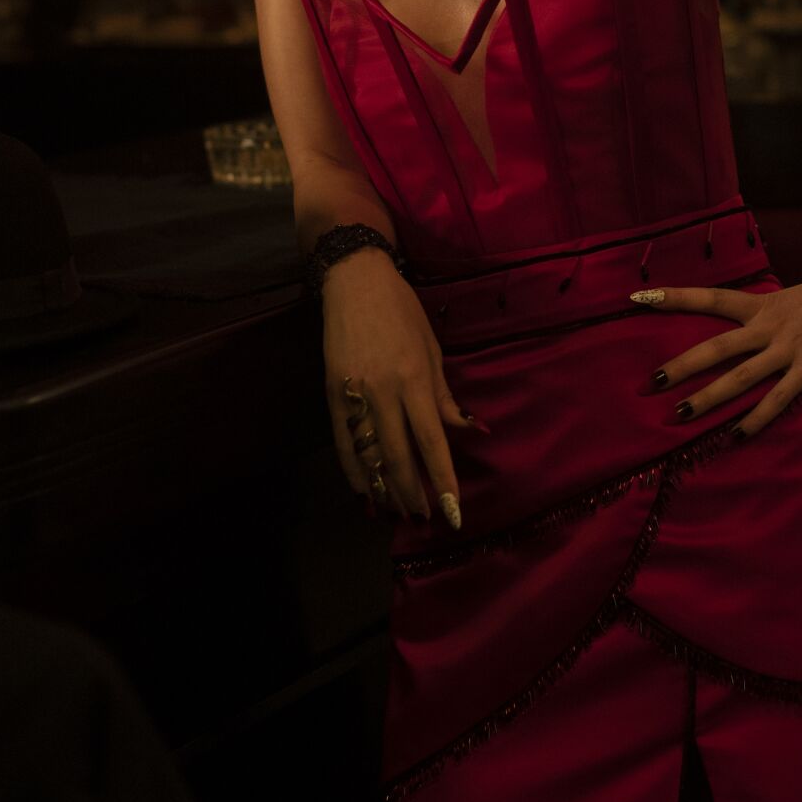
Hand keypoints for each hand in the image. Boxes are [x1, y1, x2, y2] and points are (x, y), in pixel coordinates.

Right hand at [321, 248, 485, 524]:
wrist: (354, 282)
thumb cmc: (403, 311)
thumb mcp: (432, 349)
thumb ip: (445, 396)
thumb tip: (469, 430)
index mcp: (414, 379)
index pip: (432, 442)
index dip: (442, 480)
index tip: (453, 512)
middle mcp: (383, 392)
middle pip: (398, 457)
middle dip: (413, 494)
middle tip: (425, 519)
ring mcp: (353, 394)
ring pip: (368, 455)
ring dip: (384, 489)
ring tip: (398, 513)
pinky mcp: (331, 394)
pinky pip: (343, 443)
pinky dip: (354, 472)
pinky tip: (365, 491)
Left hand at [631, 272, 801, 438]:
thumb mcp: (788, 299)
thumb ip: (763, 317)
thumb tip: (741, 336)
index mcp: (760, 304)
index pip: (709, 297)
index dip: (673, 297)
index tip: (637, 297)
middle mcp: (768, 325)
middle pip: (715, 347)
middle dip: (679, 366)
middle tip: (646, 383)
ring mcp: (787, 348)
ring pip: (739, 377)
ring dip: (706, 397)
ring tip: (678, 414)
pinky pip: (777, 398)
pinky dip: (755, 419)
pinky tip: (734, 435)